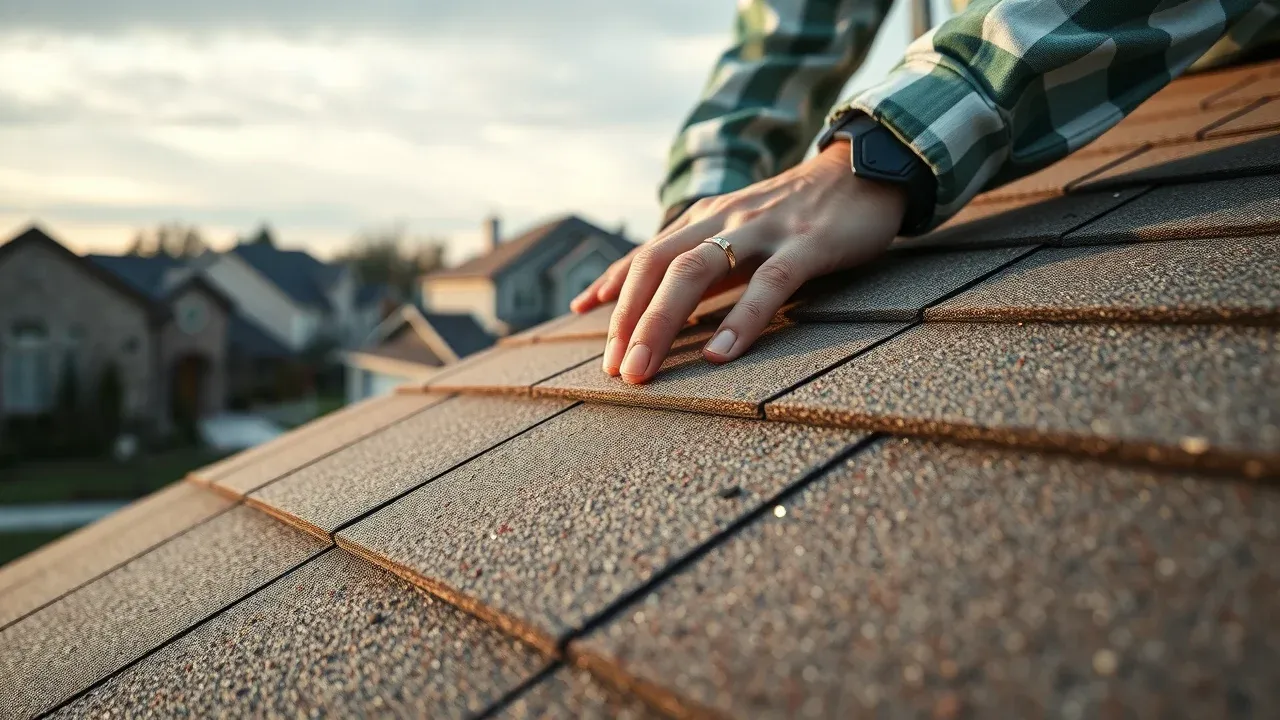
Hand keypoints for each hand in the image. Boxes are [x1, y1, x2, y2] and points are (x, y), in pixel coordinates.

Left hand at [571, 141, 906, 383]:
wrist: (864, 171)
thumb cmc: (797, 215)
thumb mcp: (740, 233)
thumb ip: (702, 263)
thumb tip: (657, 303)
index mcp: (705, 221)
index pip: (646, 255)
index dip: (612, 285)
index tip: (583, 320)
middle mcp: (723, 220)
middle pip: (658, 267)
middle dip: (628, 320)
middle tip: (615, 370)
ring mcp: (763, 230)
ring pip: (696, 273)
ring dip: (661, 323)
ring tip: (643, 370)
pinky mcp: (806, 246)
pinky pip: (768, 284)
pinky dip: (739, 320)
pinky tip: (720, 356)